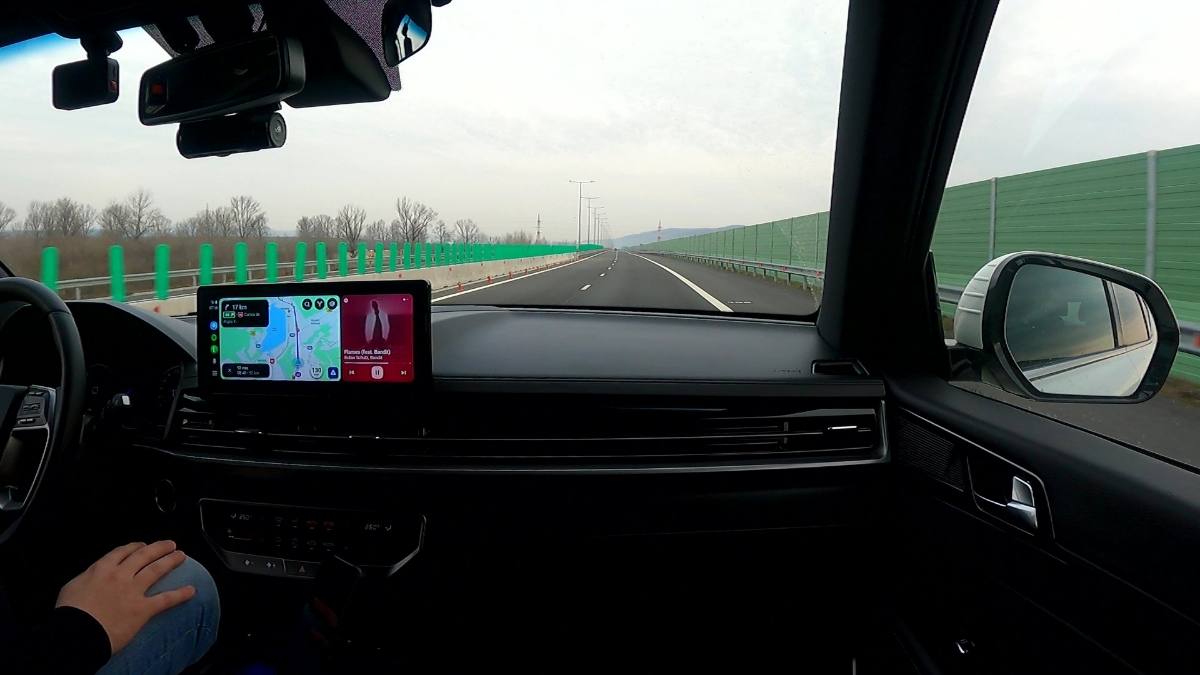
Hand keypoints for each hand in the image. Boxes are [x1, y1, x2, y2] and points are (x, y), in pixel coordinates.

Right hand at [55, 540, 196, 653]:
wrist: (76, 633)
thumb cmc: (70, 613)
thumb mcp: (72, 587)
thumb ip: (87, 578)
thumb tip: (93, 577)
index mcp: (101, 569)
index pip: (122, 552)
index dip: (134, 547)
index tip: (142, 545)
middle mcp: (120, 575)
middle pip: (144, 556)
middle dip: (158, 548)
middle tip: (170, 544)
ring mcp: (133, 590)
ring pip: (156, 570)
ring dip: (171, 561)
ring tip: (181, 556)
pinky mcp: (143, 608)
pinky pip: (165, 599)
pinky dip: (180, 594)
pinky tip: (191, 590)